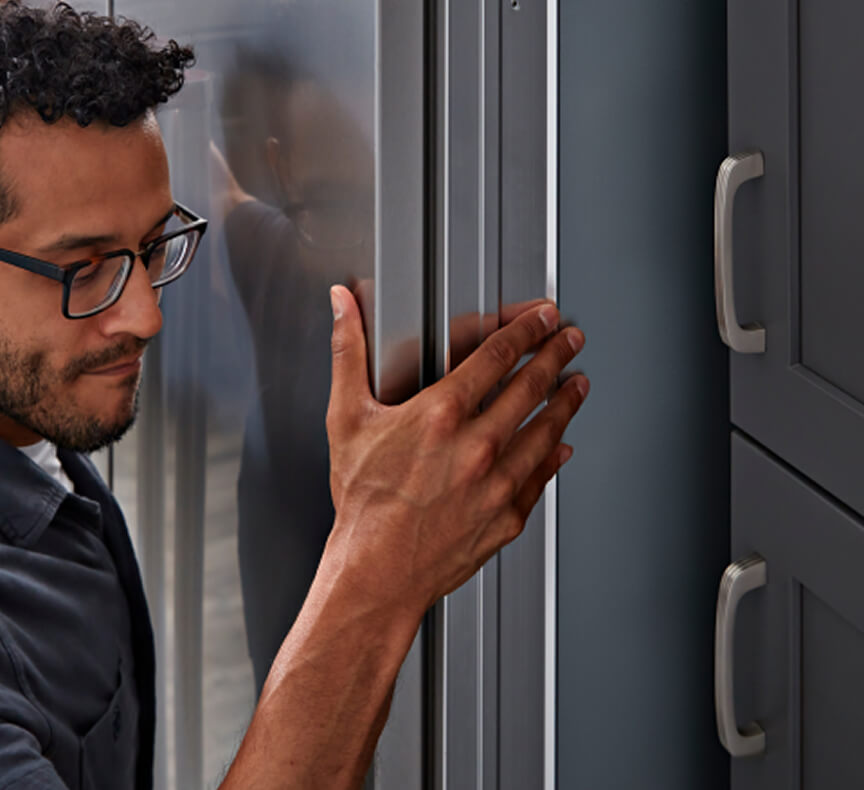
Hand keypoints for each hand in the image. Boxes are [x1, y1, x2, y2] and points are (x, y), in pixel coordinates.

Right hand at [323, 285, 587, 618]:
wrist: (378, 571)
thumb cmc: (362, 502)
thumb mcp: (345, 419)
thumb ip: (347, 354)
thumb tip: (342, 307)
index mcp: (441, 414)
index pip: (497, 356)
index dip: (526, 330)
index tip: (542, 319)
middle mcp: (478, 445)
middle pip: (533, 387)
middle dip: (557, 356)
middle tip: (571, 341)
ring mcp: (499, 482)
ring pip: (547, 430)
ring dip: (566, 402)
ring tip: (577, 385)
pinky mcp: (508, 516)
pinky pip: (541, 477)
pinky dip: (555, 456)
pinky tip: (561, 447)